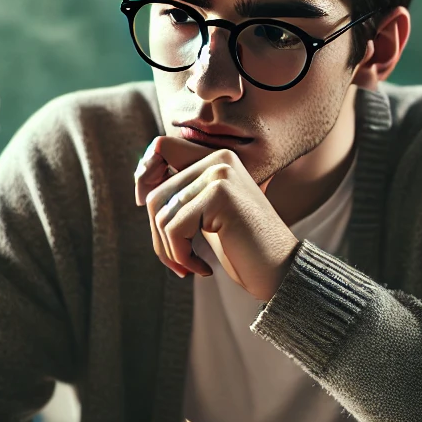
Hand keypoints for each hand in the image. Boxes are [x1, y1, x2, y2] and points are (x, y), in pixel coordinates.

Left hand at [134, 137, 299, 300]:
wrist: (280, 271)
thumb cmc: (243, 249)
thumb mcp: (207, 215)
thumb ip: (183, 194)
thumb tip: (141, 185)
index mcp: (216, 158)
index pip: (161, 149)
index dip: (145, 176)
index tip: (150, 212)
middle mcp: (219, 158)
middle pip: (156, 192)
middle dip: (159, 235)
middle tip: (177, 262)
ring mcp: (220, 174)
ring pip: (162, 213)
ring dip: (170, 250)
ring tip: (191, 266)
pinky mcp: (220, 194)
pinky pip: (175, 226)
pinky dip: (181, 255)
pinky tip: (203, 268)